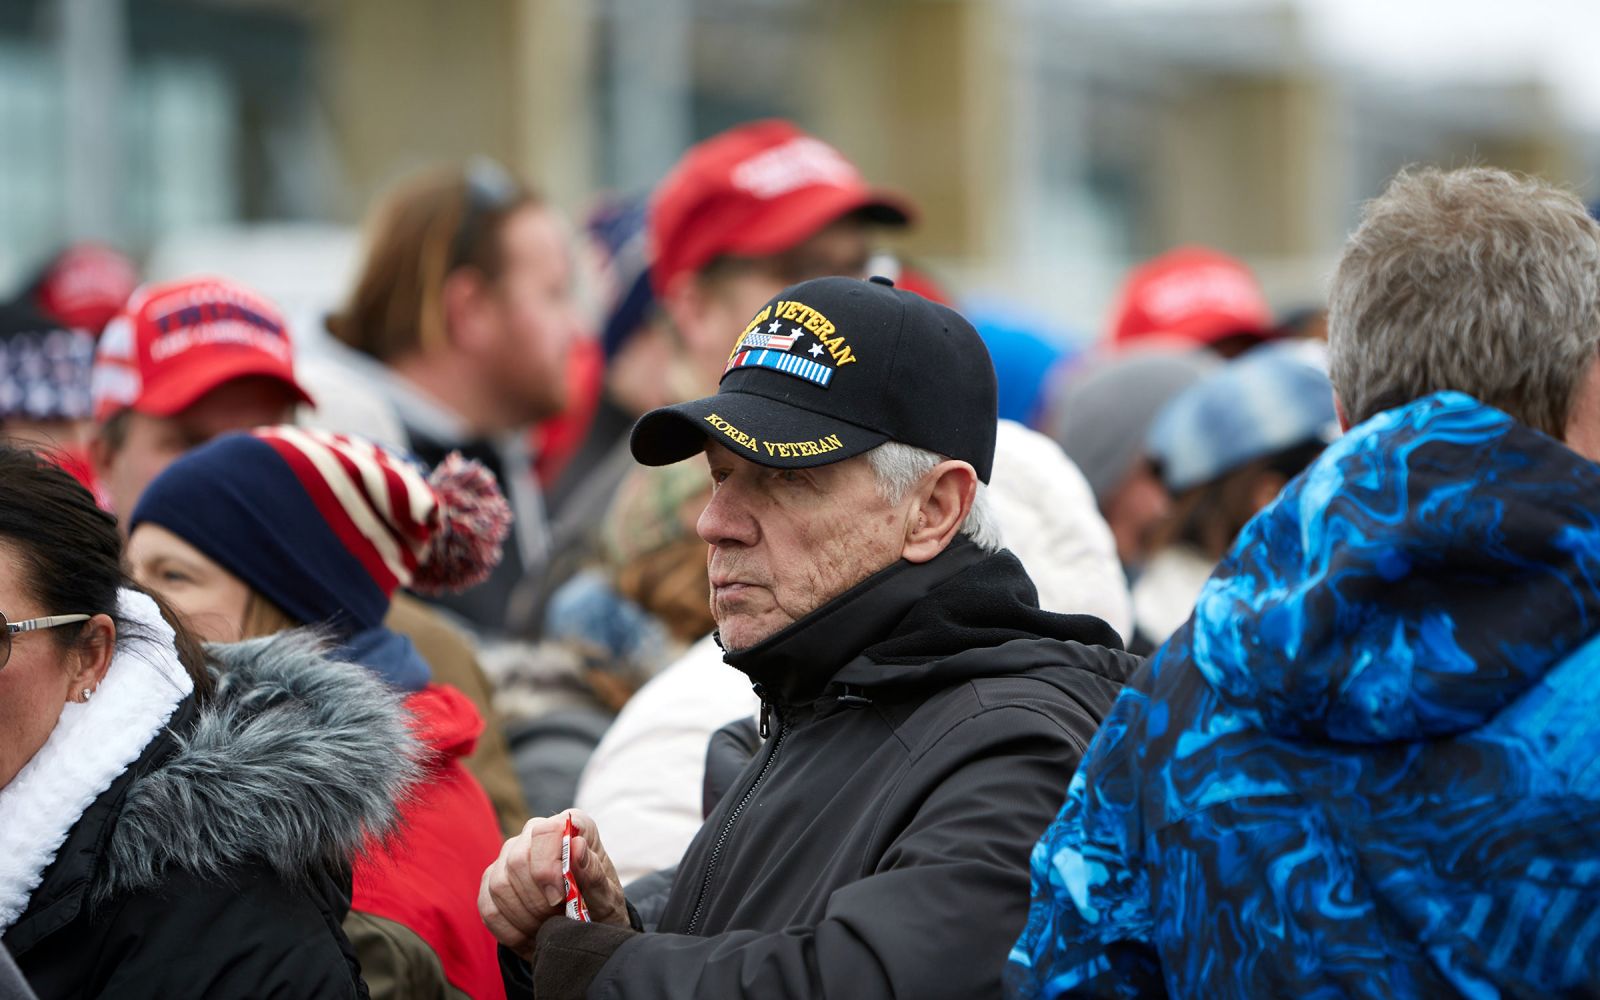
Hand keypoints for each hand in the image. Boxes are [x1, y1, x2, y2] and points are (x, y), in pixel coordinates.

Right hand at [479, 810, 629, 959]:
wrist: (586, 923)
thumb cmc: (600, 903)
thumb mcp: (607, 894)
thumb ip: (593, 872)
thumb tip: (577, 845)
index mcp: (571, 826)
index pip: (545, 831)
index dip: (547, 866)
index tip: (559, 897)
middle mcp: (535, 833)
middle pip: (517, 860)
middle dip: (536, 900)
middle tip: (557, 918)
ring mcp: (510, 855)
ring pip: (500, 884)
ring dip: (524, 917)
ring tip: (547, 928)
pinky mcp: (492, 880)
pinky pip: (488, 906)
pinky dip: (509, 930)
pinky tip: (531, 936)